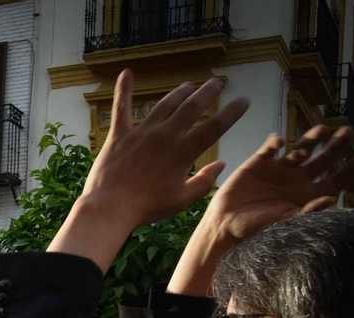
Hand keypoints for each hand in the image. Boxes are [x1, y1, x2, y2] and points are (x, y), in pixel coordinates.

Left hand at [49, 70, 247, 274]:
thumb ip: (204, 182)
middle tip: (217, 82)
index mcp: (183, 152)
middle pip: (192, 107)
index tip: (244, 100)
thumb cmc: (147, 208)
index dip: (231, 112)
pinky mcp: (120, 135)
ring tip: (189, 85)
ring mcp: (142, 133)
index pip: (214, 127)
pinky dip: (123, 90)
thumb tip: (222, 164)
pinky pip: (121, 108)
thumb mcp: (181, 200)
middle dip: (207, 92)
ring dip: (179, 92)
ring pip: (165, 104)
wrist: (110, 208)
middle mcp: (165, 136)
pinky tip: (126, 73)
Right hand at [169, 125, 353, 294]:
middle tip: (348, 133)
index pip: (334, 181)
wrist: (226, 227)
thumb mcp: (285, 224)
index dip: (349, 171)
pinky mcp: (258, 163)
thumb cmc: (256, 231)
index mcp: (307, 196)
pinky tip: (280, 141)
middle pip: (323, 160)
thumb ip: (308, 212)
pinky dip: (275, 142)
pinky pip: (269, 148)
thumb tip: (330, 200)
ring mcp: (278, 170)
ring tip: (323, 130)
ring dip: (311, 138)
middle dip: (336, 146)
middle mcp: (297, 180)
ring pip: (301, 149)